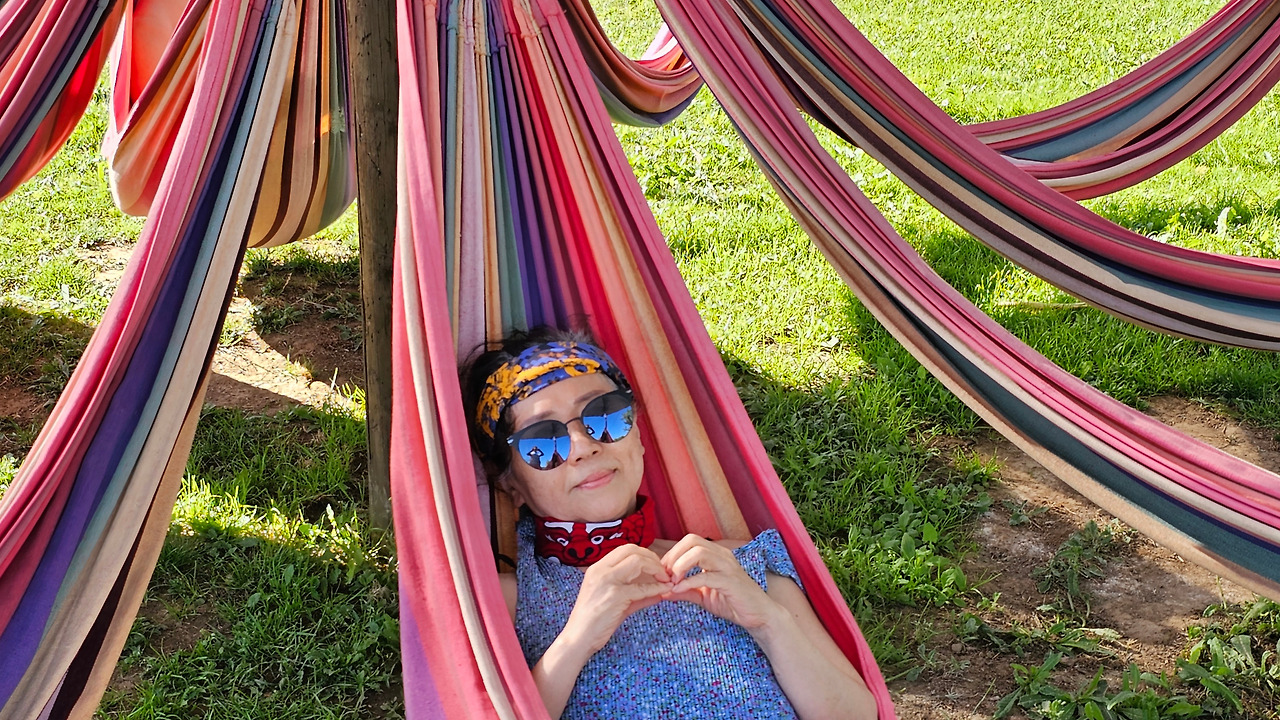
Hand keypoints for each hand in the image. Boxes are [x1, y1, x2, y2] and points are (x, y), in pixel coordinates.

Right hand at [560, 544, 672, 653]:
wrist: (578, 638)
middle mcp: (601, 570)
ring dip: (656, 569)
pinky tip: (663, 592)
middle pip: (633, 550)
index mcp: (598, 568)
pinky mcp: (615, 596)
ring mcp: (607, 581)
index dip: (644, 554)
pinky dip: (657, 588)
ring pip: (638, 562)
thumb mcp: (614, 601)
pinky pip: (642, 587)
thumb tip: (660, 591)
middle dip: (652, 558)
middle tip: (664, 571)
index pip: (625, 549)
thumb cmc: (594, 621)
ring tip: (666, 580)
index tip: (655, 566)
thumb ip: (636, 594)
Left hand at [660, 535, 782, 632]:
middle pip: (692, 541)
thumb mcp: (703, 596)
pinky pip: (706, 576)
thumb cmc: (732, 603)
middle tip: (665, 575)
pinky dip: (688, 582)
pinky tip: (679, 590)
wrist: (758, 615)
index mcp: (715, 555)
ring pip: (699, 553)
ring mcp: (727, 567)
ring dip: (680, 566)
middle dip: (674, 556)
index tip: (662, 572)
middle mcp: (722, 556)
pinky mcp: (731, 581)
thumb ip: (685, 591)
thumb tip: (663, 591)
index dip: (672, 553)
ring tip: (672, 582)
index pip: (689, 541)